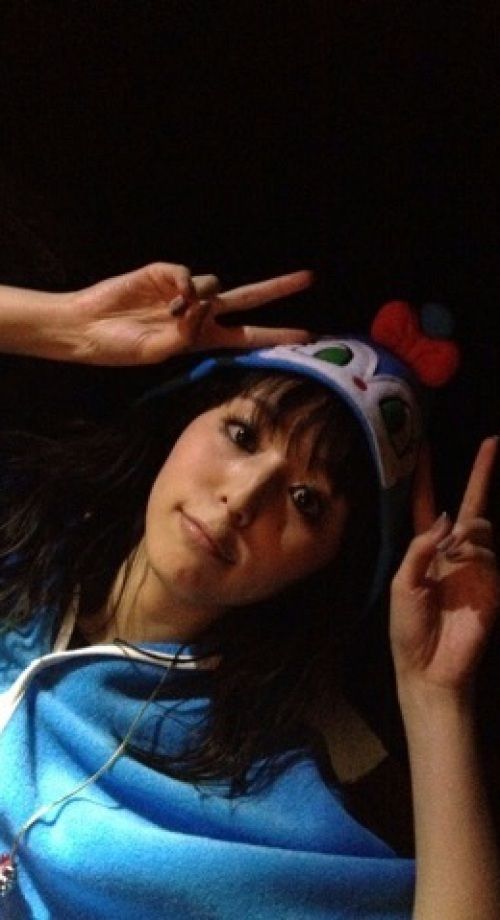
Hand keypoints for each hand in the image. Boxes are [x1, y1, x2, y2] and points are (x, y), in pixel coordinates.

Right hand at [70, 262, 312, 364]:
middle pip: (249, 299)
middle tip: (309, 278)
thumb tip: (205, 305)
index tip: (308, 335)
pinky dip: (186, 285)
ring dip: (202, 300)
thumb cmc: (122, 347)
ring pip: (216, 285)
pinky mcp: (166, 274)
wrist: (89, 327)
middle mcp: (200, 314)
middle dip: (278, 289)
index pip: (249, 336)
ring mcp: (184, 293)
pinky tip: (172, 298)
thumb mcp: (159, 351)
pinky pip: (190, 274)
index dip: (277, 335)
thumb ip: (186, 334)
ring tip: (172, 314)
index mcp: (204, 339)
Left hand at [390, 437, 498, 698]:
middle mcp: (453, 554)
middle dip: (481, 475)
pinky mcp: (493, 585)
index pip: (426, 505)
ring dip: (468, 531)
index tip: (424, 445)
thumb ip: (420, 548)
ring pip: (480, 528)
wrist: (429, 668)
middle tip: (492, 442)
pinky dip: (477, 553)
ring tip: (454, 552)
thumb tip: (444, 517)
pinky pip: (489, 555)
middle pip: (469, 506)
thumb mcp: (402, 583)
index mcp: (425, 551)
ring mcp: (477, 568)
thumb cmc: (408, 629)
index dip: (425, 476)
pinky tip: (464, 562)